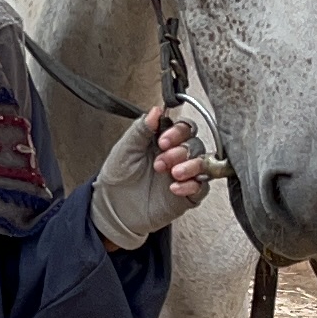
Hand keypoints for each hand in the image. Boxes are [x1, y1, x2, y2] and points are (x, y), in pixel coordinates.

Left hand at [91, 107, 211, 249]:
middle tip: (161, 162)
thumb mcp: (126, 149)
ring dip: (190, 166)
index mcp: (164, 140)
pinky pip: (201, 187)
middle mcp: (177, 156)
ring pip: (202, 163)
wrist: (114, 207)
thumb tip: (156, 110)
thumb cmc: (119, 176)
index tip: (163, 141)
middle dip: (180, 151)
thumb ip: (141, 129)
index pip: (184, 128)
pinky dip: (191, 186)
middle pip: (195, 144)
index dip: (178, 132)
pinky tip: (174, 187)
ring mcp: (184, 175)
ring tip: (172, 173)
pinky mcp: (188, 195)